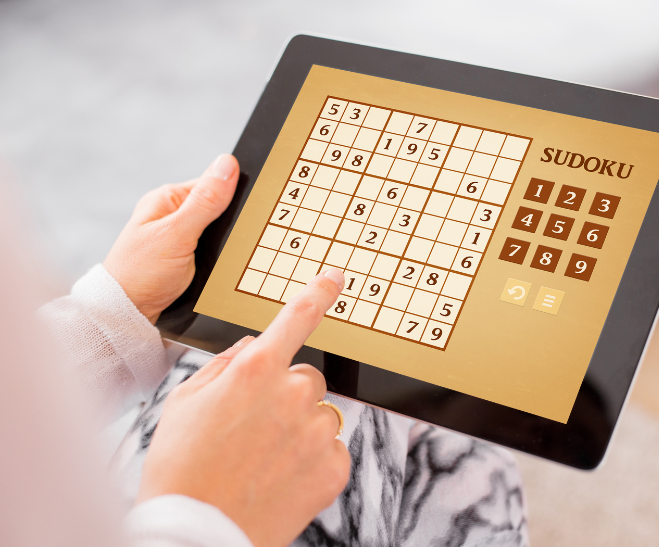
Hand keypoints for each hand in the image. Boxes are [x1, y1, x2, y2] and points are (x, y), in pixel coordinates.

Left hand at [104, 154, 238, 323]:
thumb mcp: (177, 234)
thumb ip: (205, 201)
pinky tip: (228, 266)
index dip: (237, 195)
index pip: (215, 185)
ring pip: (221, 233)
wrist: (128, 316)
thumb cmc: (141, 274)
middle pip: (220, 210)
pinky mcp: (187, 258)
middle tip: (242, 240)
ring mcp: (181, 237)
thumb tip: (228, 164)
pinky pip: (215, 251)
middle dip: (234, 225)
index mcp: (168, 199)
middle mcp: (174, 215)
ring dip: (230, 245)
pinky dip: (224, 259)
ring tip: (233, 257)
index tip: (258, 207)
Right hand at [136, 268, 350, 546]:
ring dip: (300, 428)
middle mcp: (294, 394)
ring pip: (320, 415)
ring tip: (263, 459)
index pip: (297, 318)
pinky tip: (281, 477)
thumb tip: (252, 349)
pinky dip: (312, 460)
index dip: (319, 293)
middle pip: (307, 378)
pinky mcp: (334, 469)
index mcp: (256, 370)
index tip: (336, 278)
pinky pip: (333, 449)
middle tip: (255, 428)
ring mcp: (318, 433)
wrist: (195, 532)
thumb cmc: (182, 467)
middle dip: (287, 394)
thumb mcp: (185, 401)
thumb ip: (225, 365)